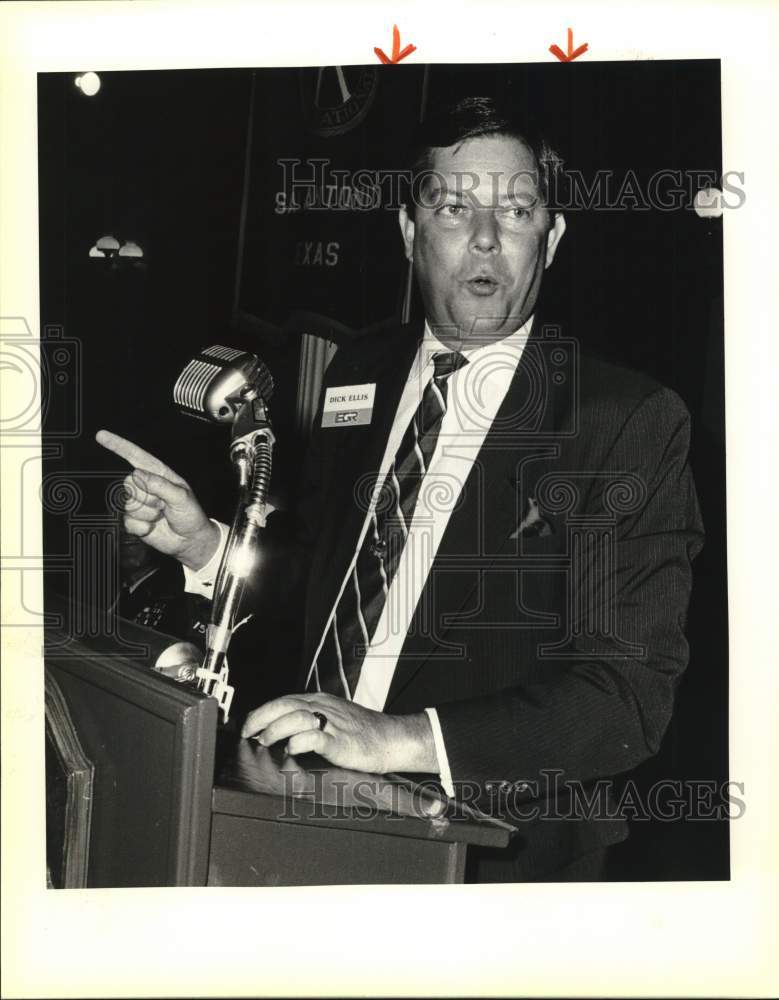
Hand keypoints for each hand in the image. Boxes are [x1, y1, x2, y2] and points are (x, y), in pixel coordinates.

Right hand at [96, 429, 219, 569]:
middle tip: (163, 504)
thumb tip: (138, 474)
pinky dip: (143, 527)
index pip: (135, 456)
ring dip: (148, 513)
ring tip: (161, 515)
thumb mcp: (181, 496)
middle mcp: (146, 487)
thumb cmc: (190, 515)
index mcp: (159, 474)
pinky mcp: (134, 520)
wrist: (190, 540)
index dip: (118, 445)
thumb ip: (160, 485)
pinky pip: (128, 521)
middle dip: (147, 496)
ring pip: (129, 505)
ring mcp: (139, 503)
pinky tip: (153, 526)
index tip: (101, 436)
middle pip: (129, 483)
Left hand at [241, 693, 437, 775]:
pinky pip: (315, 736)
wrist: (392, 738)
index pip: (283, 700)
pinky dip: (298, 742)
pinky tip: (292, 749)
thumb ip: (309, 720)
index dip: (261, 712)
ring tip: (266, 742)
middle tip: (248, 733)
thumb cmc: (362, 732)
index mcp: (319, 702)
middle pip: (284, 705)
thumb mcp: (332, 717)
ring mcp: (332, 724)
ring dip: (275, 729)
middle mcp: (323, 708)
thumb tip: (279, 730)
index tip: (248, 726)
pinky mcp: (340, 742)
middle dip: (260, 718)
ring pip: (295, 717)